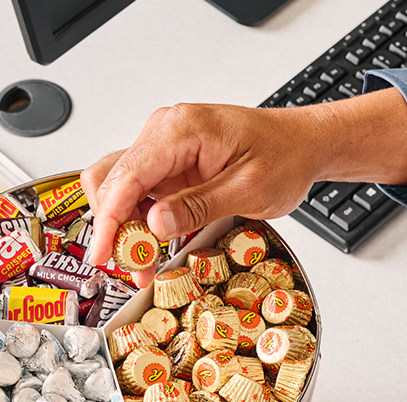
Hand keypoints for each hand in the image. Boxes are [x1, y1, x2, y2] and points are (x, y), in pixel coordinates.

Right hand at [80, 89, 406, 272]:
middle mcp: (164, 133)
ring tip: (143, 265)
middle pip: (109, 179)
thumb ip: (198, 206)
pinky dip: (135, 224)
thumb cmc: (283, 156)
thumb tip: (154, 224)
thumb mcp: (247, 189)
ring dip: (122, 229)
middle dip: (112, 228)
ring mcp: (162, 149)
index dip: (109, 220)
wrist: (301, 145)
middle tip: (131, 267)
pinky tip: (151, 248)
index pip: (126, 176)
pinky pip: (135, 194)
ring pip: (116, 188)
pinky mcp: (166, 166)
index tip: (105, 254)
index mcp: (182, 130)